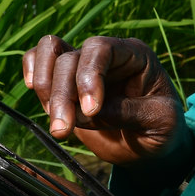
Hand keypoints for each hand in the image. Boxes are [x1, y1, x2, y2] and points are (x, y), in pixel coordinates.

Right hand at [22, 35, 186, 166]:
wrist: (148, 147)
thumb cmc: (162, 129)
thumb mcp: (161, 121)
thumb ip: (128, 112)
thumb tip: (89, 111)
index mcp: (134, 55)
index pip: (101, 48)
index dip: (89, 76)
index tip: (90, 111)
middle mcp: (106, 56)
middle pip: (69, 58)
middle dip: (62, 96)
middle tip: (63, 131)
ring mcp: (82, 67)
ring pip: (49, 54)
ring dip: (45, 90)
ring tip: (58, 125)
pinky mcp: (65, 83)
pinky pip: (39, 60)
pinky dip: (32, 73)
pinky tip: (36, 94)